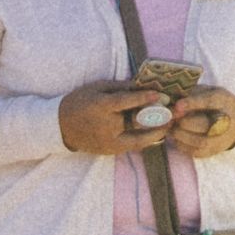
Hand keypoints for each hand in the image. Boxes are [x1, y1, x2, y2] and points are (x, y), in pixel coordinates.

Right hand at [59, 81, 173, 155]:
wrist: (61, 127)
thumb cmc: (80, 101)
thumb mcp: (97, 88)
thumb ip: (120, 87)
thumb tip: (142, 84)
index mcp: (100, 106)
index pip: (124, 102)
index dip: (142, 98)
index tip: (159, 95)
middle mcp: (105, 126)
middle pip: (135, 122)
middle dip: (156, 117)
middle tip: (174, 111)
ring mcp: (108, 141)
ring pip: (138, 138)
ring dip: (156, 132)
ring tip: (171, 125)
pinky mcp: (111, 150)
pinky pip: (133, 146)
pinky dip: (146, 140)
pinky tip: (158, 134)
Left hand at [169, 86, 234, 158]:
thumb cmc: (215, 103)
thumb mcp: (208, 91)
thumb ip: (192, 94)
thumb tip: (172, 101)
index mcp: (224, 102)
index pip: (210, 102)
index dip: (193, 104)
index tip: (177, 105)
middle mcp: (226, 122)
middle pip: (206, 125)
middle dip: (185, 122)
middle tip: (170, 118)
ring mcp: (221, 139)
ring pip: (200, 141)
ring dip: (181, 135)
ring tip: (170, 127)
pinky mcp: (212, 151)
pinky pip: (195, 152)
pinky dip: (181, 144)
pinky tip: (175, 135)